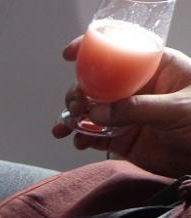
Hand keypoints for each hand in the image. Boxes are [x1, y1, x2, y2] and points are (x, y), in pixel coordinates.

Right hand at [52, 37, 190, 177]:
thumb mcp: (177, 108)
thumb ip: (136, 109)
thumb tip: (97, 112)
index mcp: (156, 70)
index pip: (122, 52)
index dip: (94, 50)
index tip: (71, 54)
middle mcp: (139, 90)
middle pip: (99, 83)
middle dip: (79, 91)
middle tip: (76, 104)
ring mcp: (129, 115)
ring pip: (92, 110)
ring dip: (75, 116)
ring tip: (68, 124)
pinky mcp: (123, 139)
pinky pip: (96, 136)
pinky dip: (82, 138)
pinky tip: (77, 141)